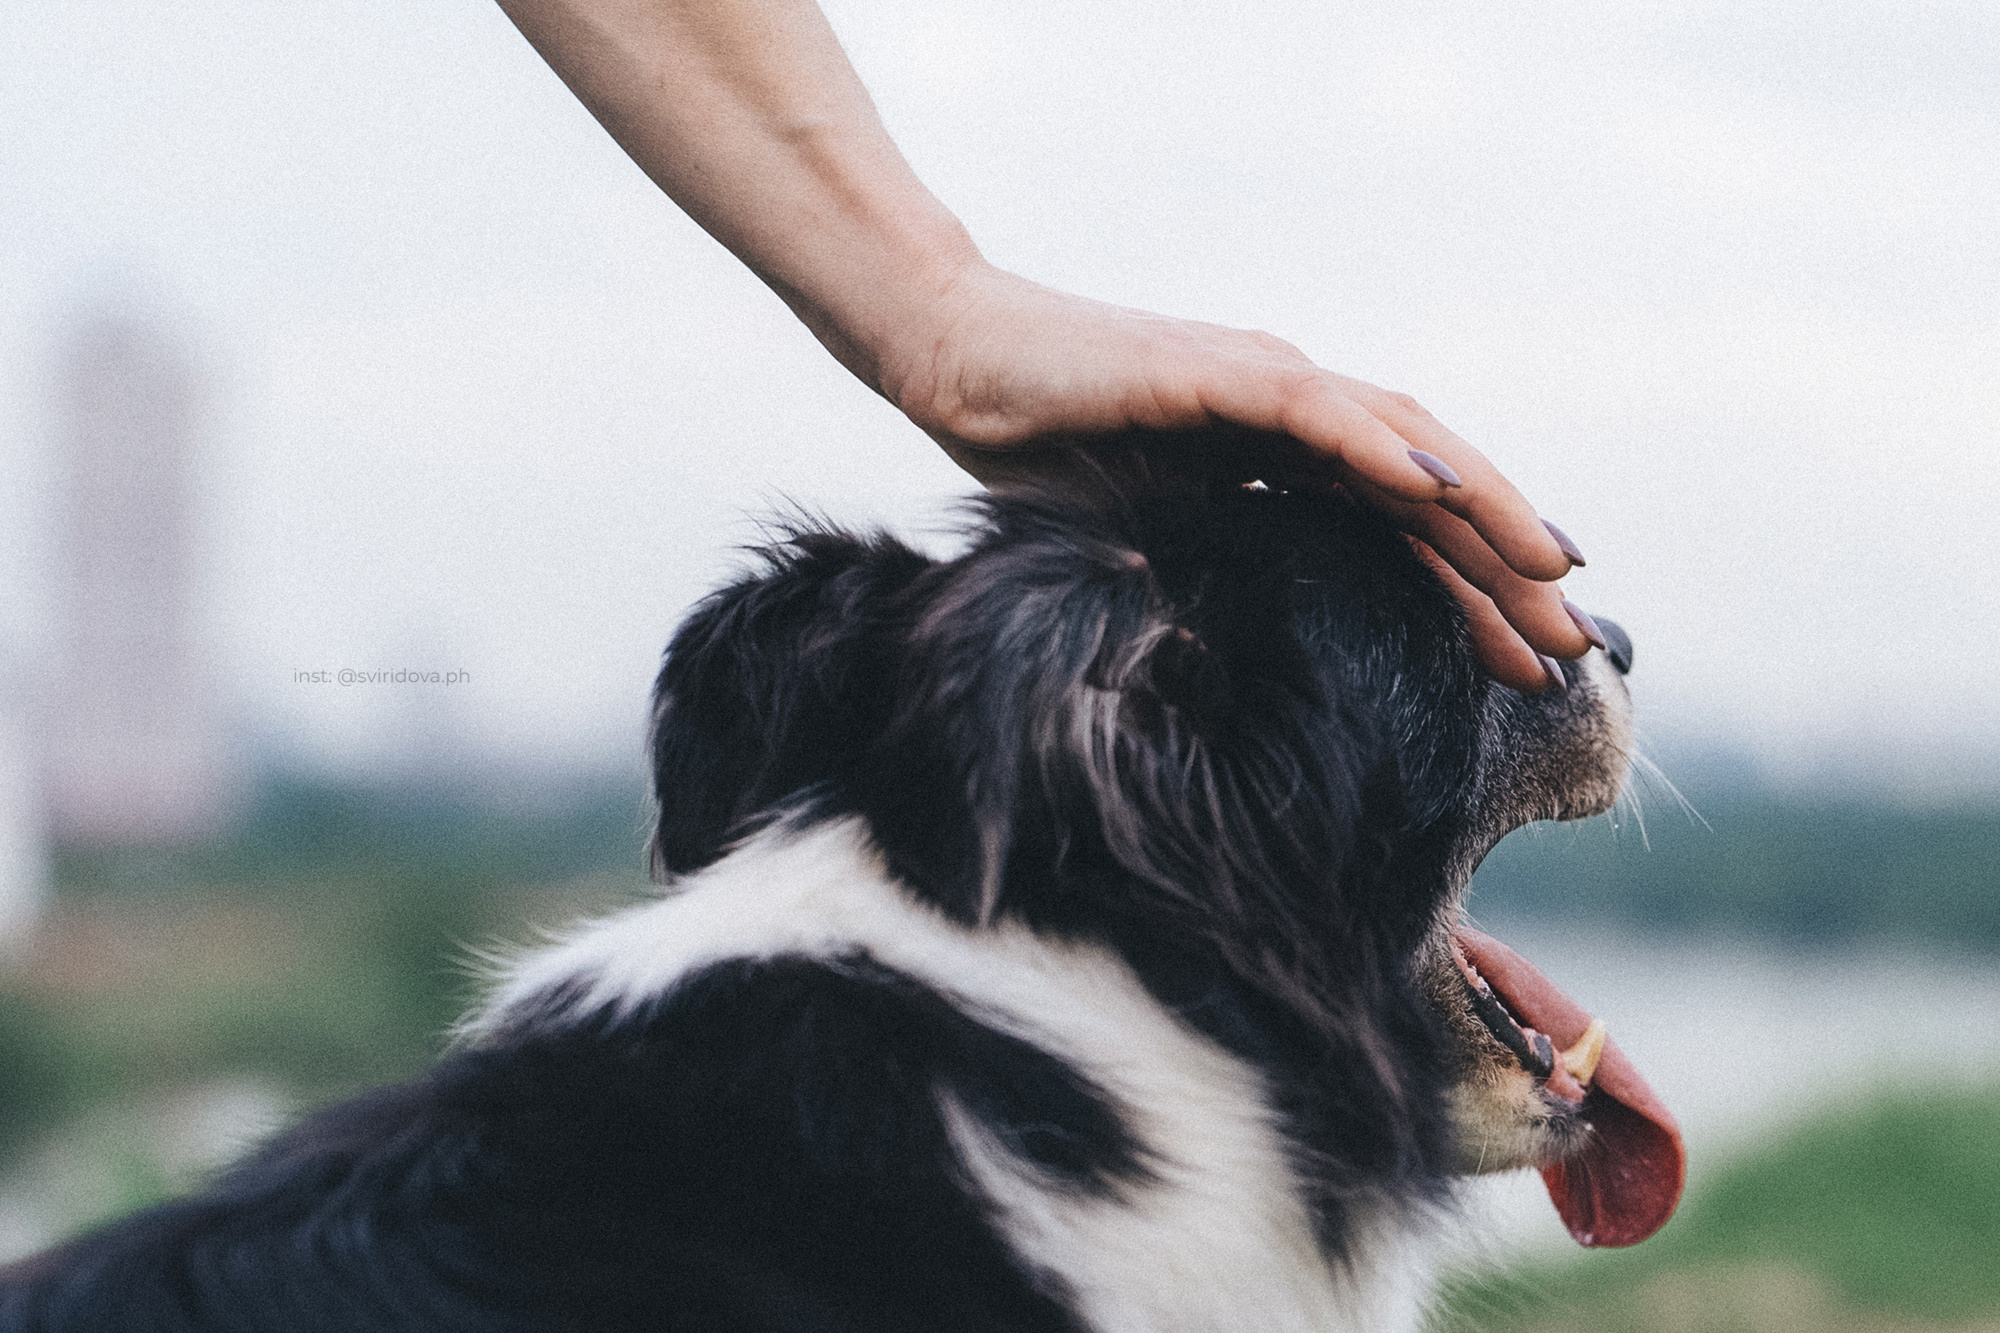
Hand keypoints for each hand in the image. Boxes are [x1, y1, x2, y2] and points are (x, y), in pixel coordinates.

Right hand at [876, 262, 1596, 691]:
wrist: (950, 362)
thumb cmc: (1035, 451)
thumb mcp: (1142, 539)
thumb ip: (1205, 581)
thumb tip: (1236, 665)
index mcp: (1281, 462)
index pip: (1400, 532)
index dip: (1470, 595)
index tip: (1527, 667)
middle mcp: (1294, 417)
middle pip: (1427, 492)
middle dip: (1505, 568)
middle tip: (1573, 647)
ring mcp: (1263, 386)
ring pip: (1402, 445)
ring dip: (1482, 509)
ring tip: (1552, 573)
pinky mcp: (1218, 372)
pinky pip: (1318, 412)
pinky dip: (1383, 451)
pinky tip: (1443, 496)